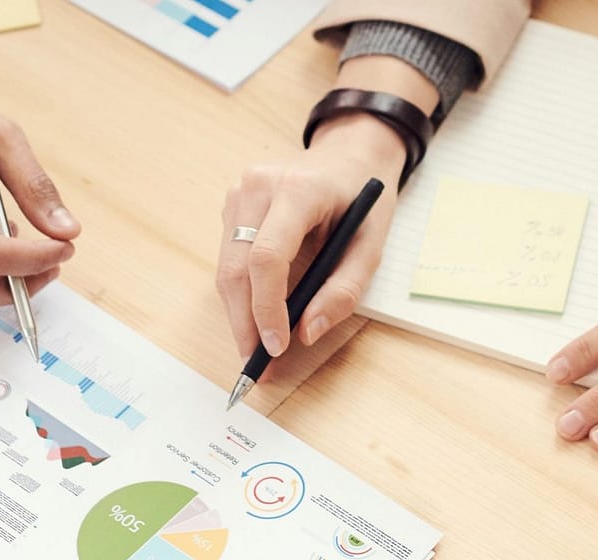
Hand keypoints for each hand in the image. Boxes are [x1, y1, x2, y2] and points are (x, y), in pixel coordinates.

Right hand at [217, 114, 403, 360]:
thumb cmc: (363, 201)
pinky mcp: (232, 205)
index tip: (276, 346)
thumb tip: (307, 331)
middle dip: (244, 322)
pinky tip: (254, 318)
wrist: (348, 157)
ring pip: (226, 266)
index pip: (267, 257)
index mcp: (297, 189)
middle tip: (256, 365)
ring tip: (254, 351)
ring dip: (238, 313)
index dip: (267, 307)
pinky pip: (229, 257)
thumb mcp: (371, 246)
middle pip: (236, 267)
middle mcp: (258, 186)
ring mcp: (239, 192)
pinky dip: (240, 293)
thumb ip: (343, 290)